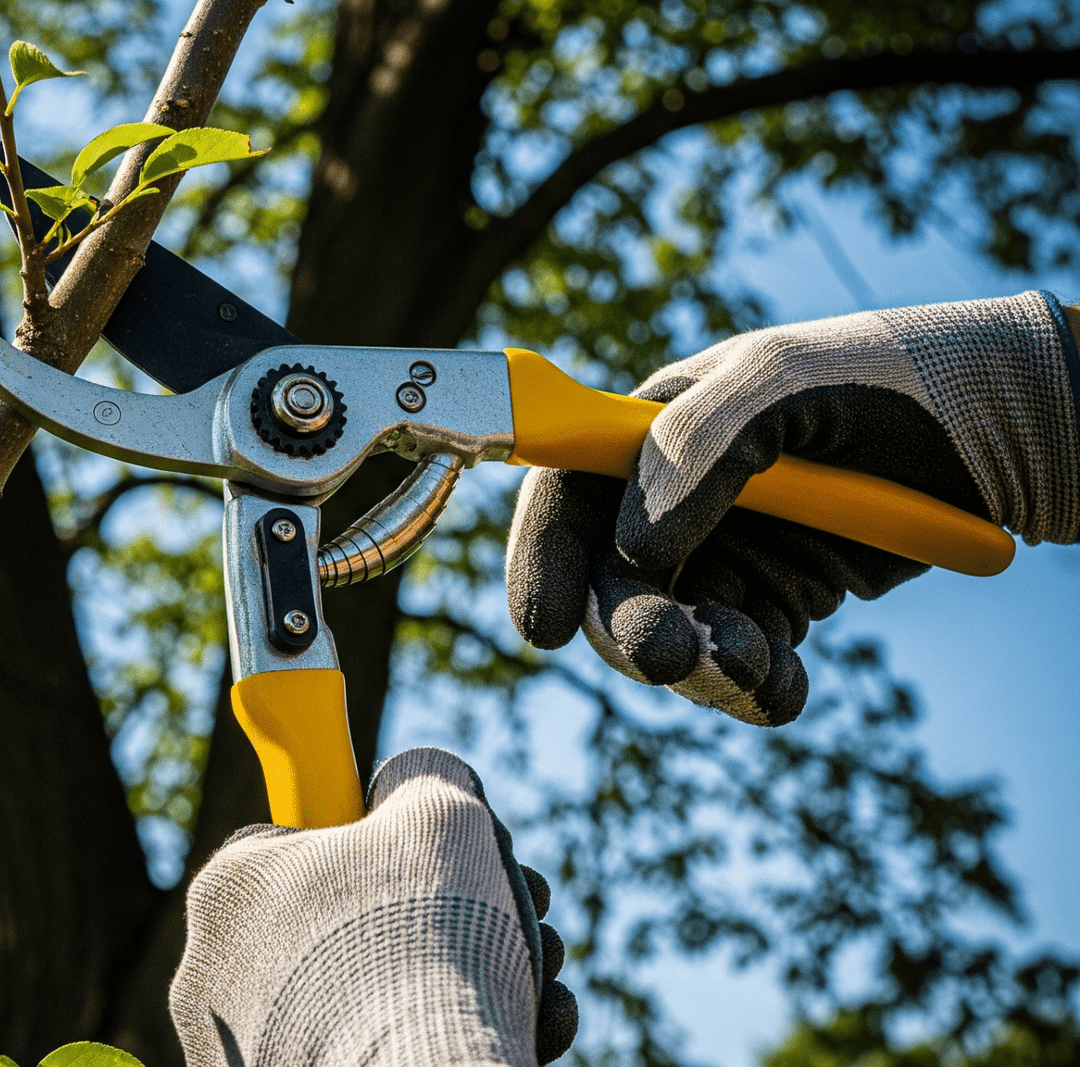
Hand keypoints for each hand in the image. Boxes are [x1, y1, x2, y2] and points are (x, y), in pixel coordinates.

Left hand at [170, 747, 577, 1066]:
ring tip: (537, 973)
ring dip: (463, 973)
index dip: (387, 838)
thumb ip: (423, 778)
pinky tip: (525, 1027)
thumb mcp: (438, 810)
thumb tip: (418, 780)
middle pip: (350, 921)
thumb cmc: (422, 936)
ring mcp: (247, 1050)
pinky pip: (374, 1051)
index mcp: (230, 888)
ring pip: (371, 994)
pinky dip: (441, 1034)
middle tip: (521, 913)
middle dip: (446, 913)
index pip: (304, 839)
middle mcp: (216, 975)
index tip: (448, 854)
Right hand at [507, 291, 1079, 725]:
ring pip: (672, 638)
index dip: (543, 559)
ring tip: (761, 667)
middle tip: (672, 655)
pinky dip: (755, 689)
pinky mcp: (777, 604)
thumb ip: (699, 445)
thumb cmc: (888, 377)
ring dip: (702, 667)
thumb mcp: (786, 381)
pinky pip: (741, 667)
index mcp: (649, 434)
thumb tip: (633, 546)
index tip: (546, 625)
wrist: (1004, 433)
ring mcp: (725, 557)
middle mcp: (672, 503)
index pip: (565, 497)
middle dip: (631, 629)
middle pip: (609, 586)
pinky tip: (787, 688)